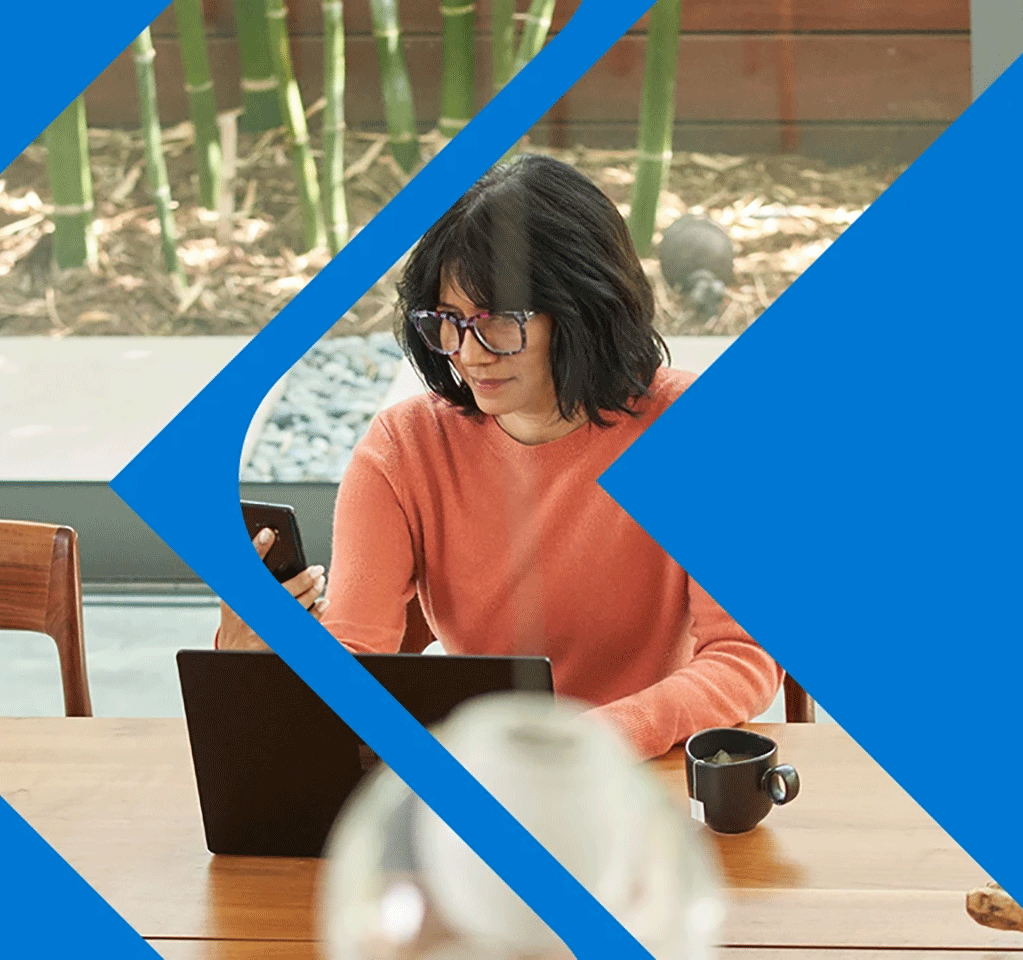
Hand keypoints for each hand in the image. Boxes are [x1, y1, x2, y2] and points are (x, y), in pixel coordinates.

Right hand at [215, 527, 329, 650]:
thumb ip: (250, 576)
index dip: (256, 548)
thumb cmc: (238, 618)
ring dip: (312, 593)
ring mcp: (261, 629)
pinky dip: (315, 613)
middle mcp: (245, 613)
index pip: (245, 569)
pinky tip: (323, 602)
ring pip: (293, 609)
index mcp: (234, 597)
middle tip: (317, 569)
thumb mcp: (234, 596)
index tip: (269, 532)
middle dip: (302, 579)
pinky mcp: (276, 641)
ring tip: (320, 581)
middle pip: (278, 592)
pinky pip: (301, 626)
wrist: (235, 653)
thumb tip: (268, 544)